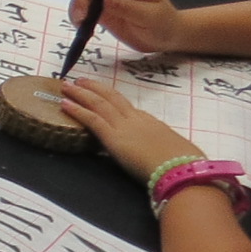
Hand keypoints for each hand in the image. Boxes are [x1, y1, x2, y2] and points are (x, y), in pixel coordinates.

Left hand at [59, 78, 195, 179]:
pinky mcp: (113, 138)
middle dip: (95, 88)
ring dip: (81, 93)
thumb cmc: (186, 165)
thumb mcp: (178, 152)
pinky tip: (65, 104)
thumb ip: (167, 150)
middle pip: (112, 98)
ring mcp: (124, 126)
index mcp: (153, 123)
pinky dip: (77, 110)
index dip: (112, 100)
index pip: (128, 108)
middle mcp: (137, 119)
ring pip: (98, 103)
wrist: (182, 170)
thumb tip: (168, 155)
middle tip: (81, 81)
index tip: (103, 94)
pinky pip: (91, 119)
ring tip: (67, 86)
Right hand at [70, 0, 182, 52]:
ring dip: (77, 4)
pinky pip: (83, 9)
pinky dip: (77, 16)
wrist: (164, 38)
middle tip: (83, 13)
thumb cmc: (163, 23)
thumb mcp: (150, 16)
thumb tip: (105, 0)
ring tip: (80, 21)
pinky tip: (80, 26)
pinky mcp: (100, 11)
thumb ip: (128, 7)